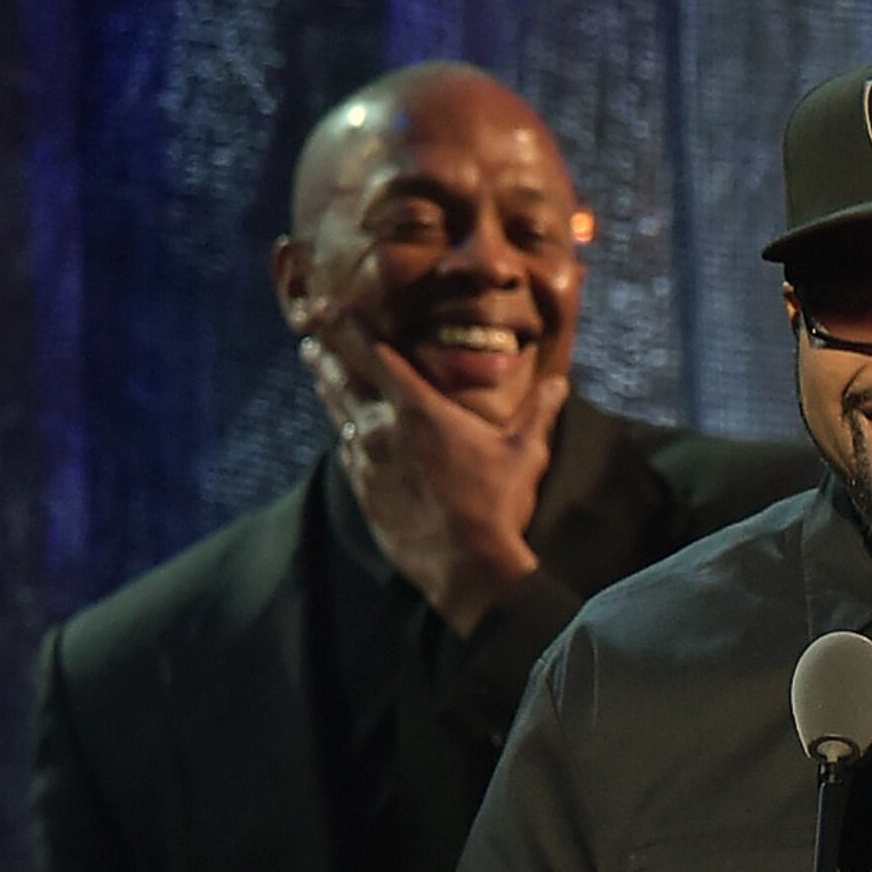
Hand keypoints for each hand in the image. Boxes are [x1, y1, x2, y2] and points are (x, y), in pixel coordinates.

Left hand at [300, 324, 561, 632]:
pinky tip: (340, 425)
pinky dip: (341, 429)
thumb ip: (538, 412)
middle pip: (344, 377)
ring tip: (314, 364)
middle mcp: (384, 427)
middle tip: (311, 330)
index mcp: (420, 409)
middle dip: (327, 349)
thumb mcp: (525, 453)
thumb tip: (560, 382)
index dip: (351, 326)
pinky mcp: (363, 489)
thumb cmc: (497, 503)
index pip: (376, 354)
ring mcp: (367, 460)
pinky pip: (345, 448)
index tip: (333, 306)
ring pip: (337, 410)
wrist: (467, 565)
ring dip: (326, 383)